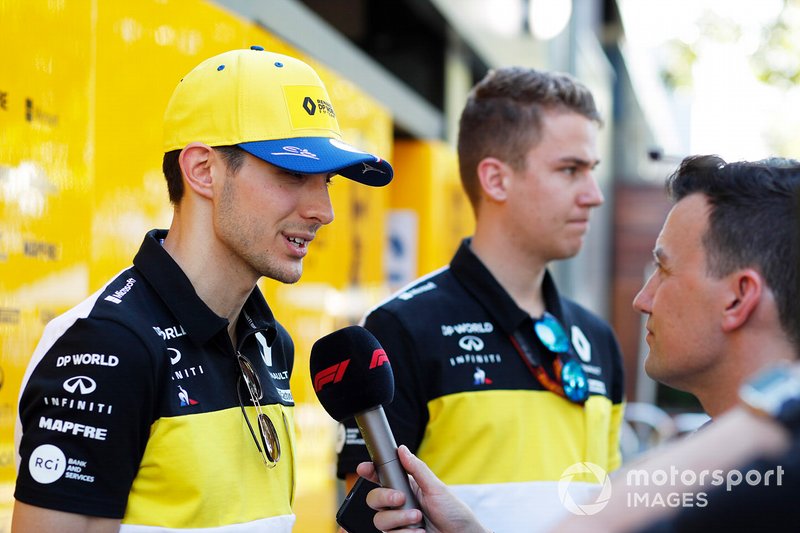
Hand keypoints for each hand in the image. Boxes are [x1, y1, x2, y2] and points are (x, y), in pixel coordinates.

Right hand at [356, 445, 489, 532]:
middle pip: (374, 499)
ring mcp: (399, 522)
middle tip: (400, 499)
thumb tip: (402, 449)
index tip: (364, 468)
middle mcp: (399, 505)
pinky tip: (418, 532)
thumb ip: (417, 469)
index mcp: (406, 487)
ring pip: (380, 519)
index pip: (382, 477)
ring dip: (399, 519)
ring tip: (417, 519)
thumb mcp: (436, 488)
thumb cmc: (453, 512)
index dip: (369, 471)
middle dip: (384, 497)